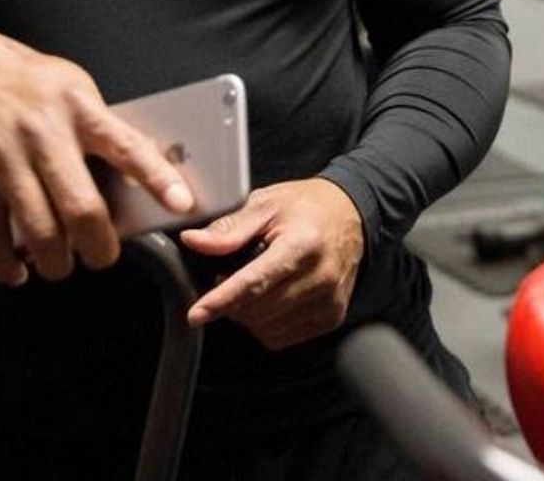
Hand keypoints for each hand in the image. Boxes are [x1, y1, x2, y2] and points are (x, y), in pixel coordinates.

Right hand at [0, 26, 192, 285]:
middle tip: (102, 256)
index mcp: (78, 107)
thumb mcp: (69, 86)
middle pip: (83, 209)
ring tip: (60, 263)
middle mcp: (43, 134)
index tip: (183, 204)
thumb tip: (135, 176)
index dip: (158, 178)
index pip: (127, 146)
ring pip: (41, 234)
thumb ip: (98, 128)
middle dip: (99, 247)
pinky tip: (17, 270)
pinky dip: (7, 267)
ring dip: (57, 263)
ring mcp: (2, 160)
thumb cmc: (21, 80)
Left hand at [181, 178, 364, 349]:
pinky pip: (281, 337)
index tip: (195, 314)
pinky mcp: (331, 317)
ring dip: (247, 313)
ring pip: (266, 327)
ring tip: (254, 284)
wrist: (350, 215)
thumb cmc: (306, 207)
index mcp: (303, 244)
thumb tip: (193, 241)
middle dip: (231, 299)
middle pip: (257, 308)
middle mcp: (321, 276)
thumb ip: (230, 228)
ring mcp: (329, 301)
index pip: (256, 282)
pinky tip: (270, 299)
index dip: (222, 300)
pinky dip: (264, 324)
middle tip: (229, 275)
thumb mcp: (266, 204)